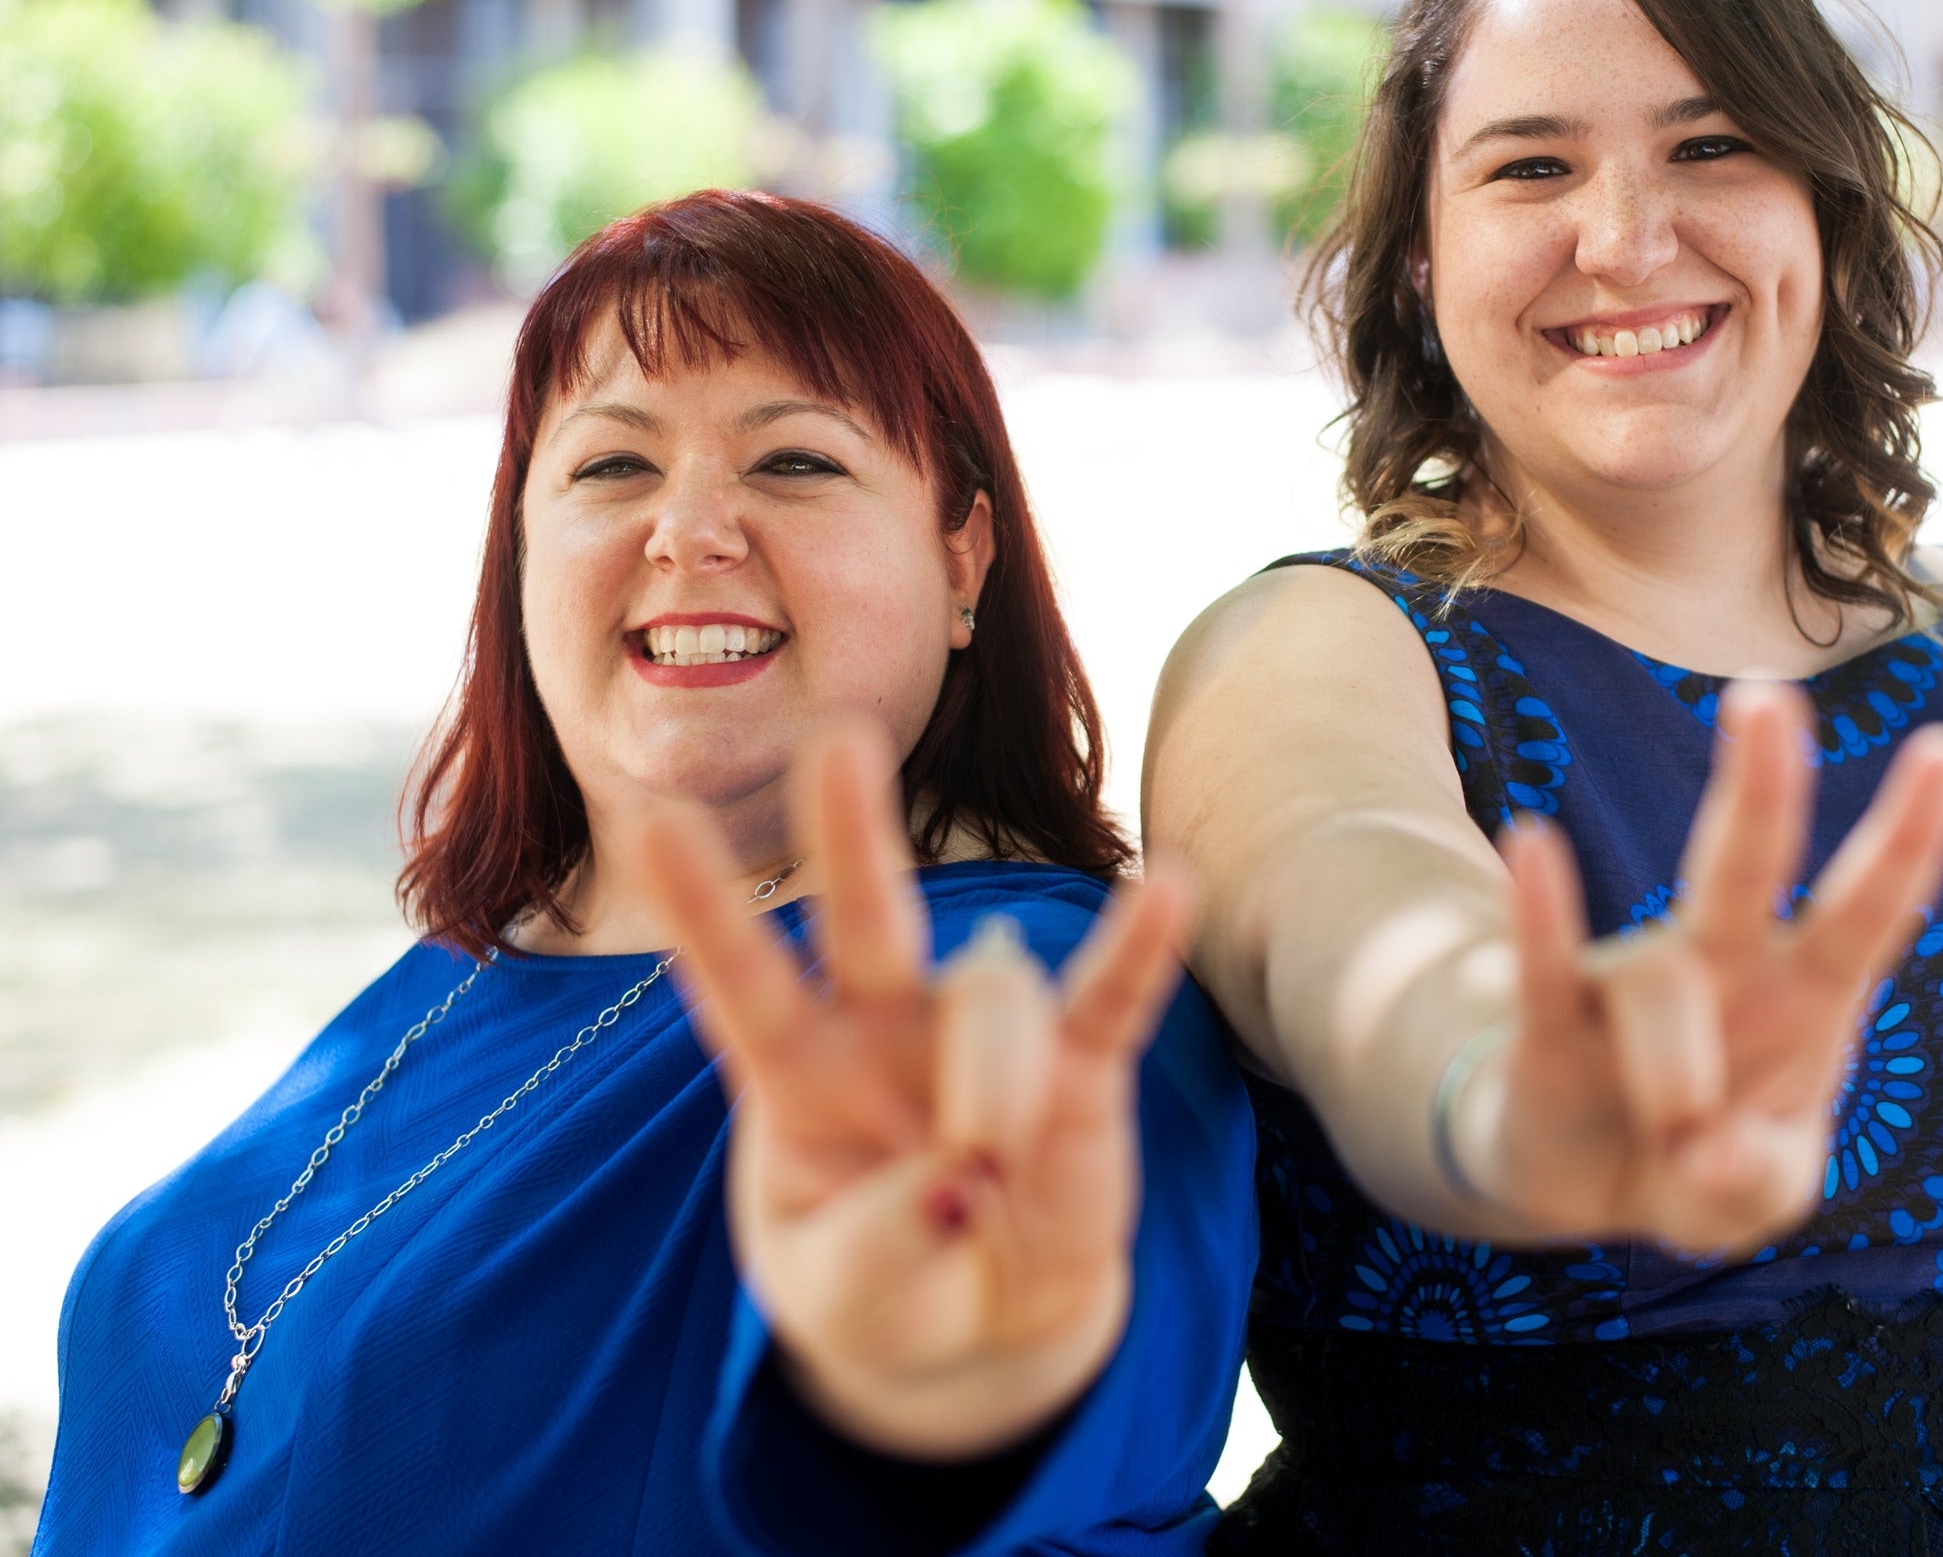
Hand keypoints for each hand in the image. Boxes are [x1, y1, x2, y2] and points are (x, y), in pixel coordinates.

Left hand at [634, 725, 1191, 1459]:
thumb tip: (961, 1180)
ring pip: (993, 1010)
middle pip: (865, 919)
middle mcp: (888, 1028)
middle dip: (851, 834)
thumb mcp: (842, 1297)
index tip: (651, 822)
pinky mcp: (1080, 1066)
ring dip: (991, 1098)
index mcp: (796, 1072)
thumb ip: (878, 1245)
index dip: (705, 909)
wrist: (990, 1321)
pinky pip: (1110, 996)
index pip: (741, 980)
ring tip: (990, 1183)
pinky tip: (1171, 885)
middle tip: (841, 742)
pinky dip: (1141, 947)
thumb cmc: (887, 1287)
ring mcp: (982, 1037)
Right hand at [1459, 682, 1942, 1255]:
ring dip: (1678, 1085)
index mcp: (1803, 1000)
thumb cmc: (1691, 1164)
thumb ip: (1757, 1184)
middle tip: (1766, 698)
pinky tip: (1534, 843)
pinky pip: (1543, 960)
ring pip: (1662, 992)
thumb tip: (1710, 1149)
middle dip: (1761, 787)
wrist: (1576, 1182)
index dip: (1908, 839)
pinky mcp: (1548, 1018)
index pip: (1867, 909)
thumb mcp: (1750, 1200)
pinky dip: (1542, 909)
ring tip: (1676, 1145)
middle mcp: (1721, 967)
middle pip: (1745, 863)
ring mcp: (1631, 983)